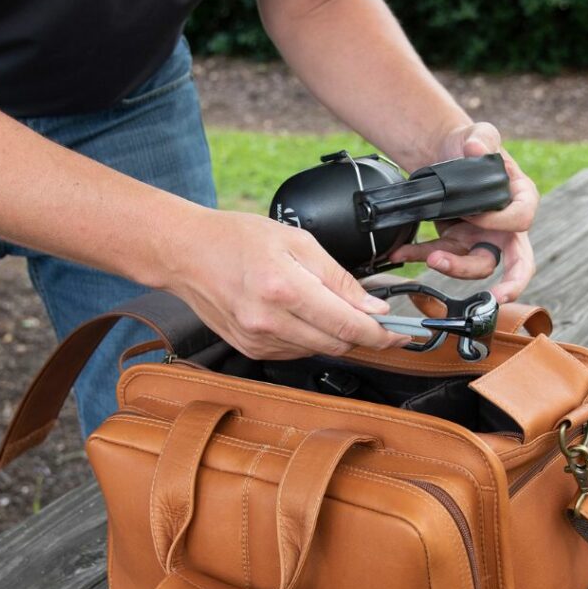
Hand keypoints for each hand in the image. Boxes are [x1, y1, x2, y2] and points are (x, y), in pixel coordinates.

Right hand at [168, 209, 406, 359]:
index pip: (347, 325)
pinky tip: (303, 313)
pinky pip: (296, 350)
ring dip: (335, 335)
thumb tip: (372, 307)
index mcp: (284, 289)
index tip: (403, 334)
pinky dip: (310, 336)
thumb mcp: (297, 241)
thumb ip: (339, 278)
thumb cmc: (236, 238)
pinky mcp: (250, 349)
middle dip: (363, 334)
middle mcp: (269, 321)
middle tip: (379, 320)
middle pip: (337, 344)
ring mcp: (257, 340)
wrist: (184, 253)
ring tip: (330, 305)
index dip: (382, 334)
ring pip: (318, 350)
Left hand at [389, 122, 538, 302]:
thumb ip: (482, 139)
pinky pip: (442, 256)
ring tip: (431, 257)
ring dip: (453, 267)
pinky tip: (401, 253)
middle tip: (499, 298)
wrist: (445, 154)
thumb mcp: (479, 135)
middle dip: (511, 284)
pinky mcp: (456, 244)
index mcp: (520, 199)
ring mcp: (480, 239)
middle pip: (516, 262)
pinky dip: (420, 256)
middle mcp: (505, 227)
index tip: (478, 216)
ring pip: (474, 266)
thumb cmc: (471, 146)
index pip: (521, 220)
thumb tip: (475, 149)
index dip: (501, 223)